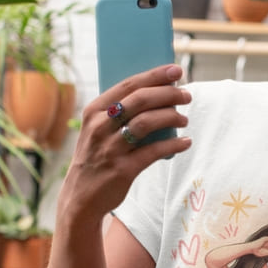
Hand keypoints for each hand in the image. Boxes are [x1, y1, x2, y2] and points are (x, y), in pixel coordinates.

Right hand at [57, 64, 190, 228]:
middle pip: (140, 100)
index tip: (176, 70)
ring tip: (185, 118)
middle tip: (186, 95)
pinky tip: (186, 142)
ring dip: (171, 116)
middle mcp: (100, 126)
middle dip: (168, 94)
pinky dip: (173, 144)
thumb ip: (118, 114)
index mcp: (94, 111)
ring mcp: (110, 148)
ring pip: (147, 122)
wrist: (81, 197)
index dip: (155, 76)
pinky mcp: (123, 169)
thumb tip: (158, 95)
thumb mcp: (97, 131)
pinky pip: (154, 152)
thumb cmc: (96, 158)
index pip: (128, 85)